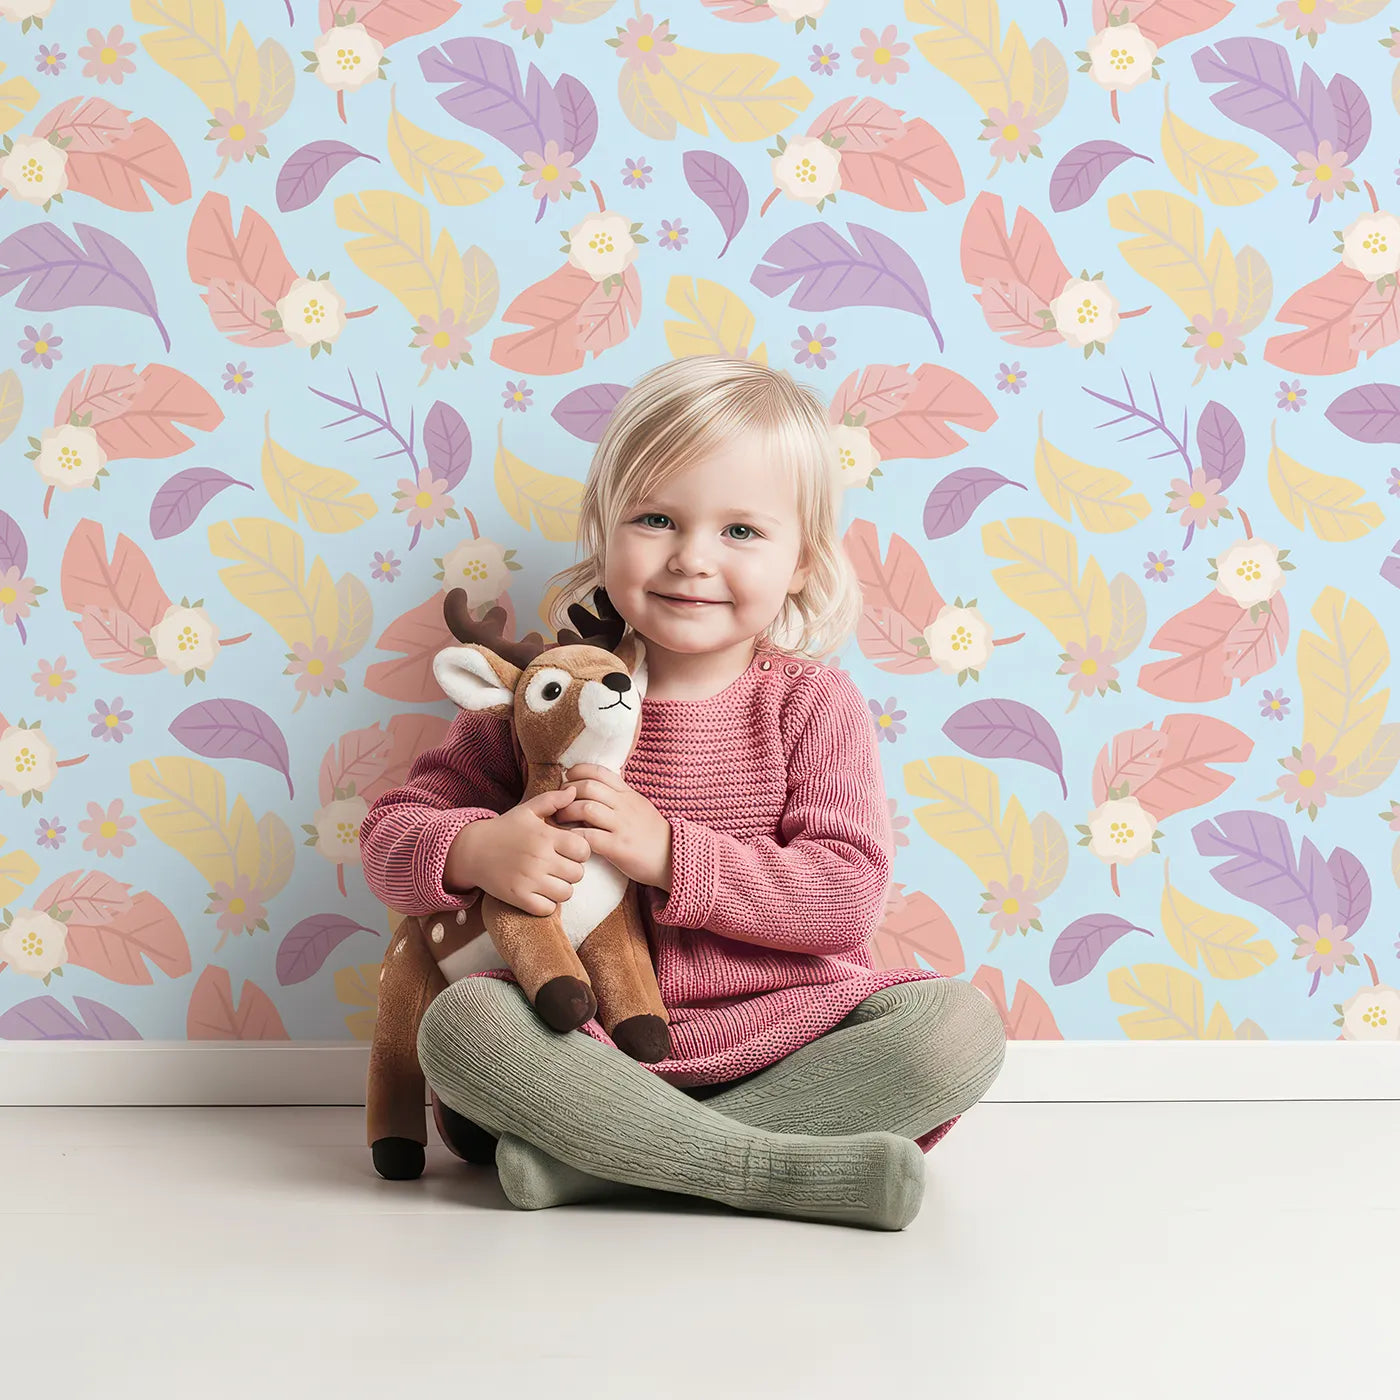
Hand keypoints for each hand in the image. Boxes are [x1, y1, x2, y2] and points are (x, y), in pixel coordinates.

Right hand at [444, 788, 592, 916]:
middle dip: (572, 870)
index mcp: (546, 836)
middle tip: (560, 866)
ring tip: (551, 880)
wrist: (472, 850)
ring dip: (561, 888)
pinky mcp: (518, 896)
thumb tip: (574, 790)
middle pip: (578, 874)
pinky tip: (540, 893)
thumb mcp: (528, 810)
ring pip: (566, 893)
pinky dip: (547, 904)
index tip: (570, 851)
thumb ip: (553, 800)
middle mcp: (539, 857)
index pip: (584, 850)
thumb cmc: (504, 829)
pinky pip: (547, 908)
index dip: (580, 852)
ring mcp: (528, 879)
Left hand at [558, 764, 672, 890]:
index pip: (600, 771)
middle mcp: (625, 806)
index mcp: (629, 794)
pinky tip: (567, 840)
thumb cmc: (652, 835)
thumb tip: (595, 785)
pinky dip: (573, 836)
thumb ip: (620, 796)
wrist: (674, 859)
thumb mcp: (639, 807)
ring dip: (566, 813)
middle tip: (557, 803)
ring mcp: (622, 826)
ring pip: (586, 808)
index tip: (567, 779)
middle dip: (567, 793)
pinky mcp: (619, 847)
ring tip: (559, 821)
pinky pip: (589, 837)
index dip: (579, 771)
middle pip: (588, 787)